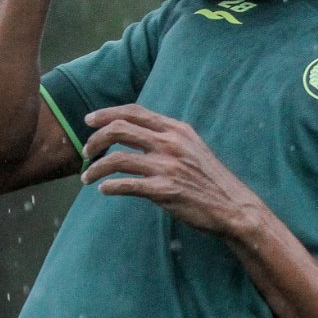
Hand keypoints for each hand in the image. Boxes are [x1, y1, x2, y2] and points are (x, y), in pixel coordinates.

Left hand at [80, 105, 262, 237]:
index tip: (89, 120)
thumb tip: (138, 132)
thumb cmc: (208, 178)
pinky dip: (109, 186)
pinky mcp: (164, 190)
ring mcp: (166, 166)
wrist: (232, 205)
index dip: (107, 113)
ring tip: (87, 177)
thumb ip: (167, 136)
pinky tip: (104, 189)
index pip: (134, 112)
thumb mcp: (191, 146)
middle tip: (85, 151)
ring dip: (95, 168)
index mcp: (175, 129)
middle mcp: (169, 143)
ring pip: (117, 159)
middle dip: (95, 139)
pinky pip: (127, 185)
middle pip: (120, 129)